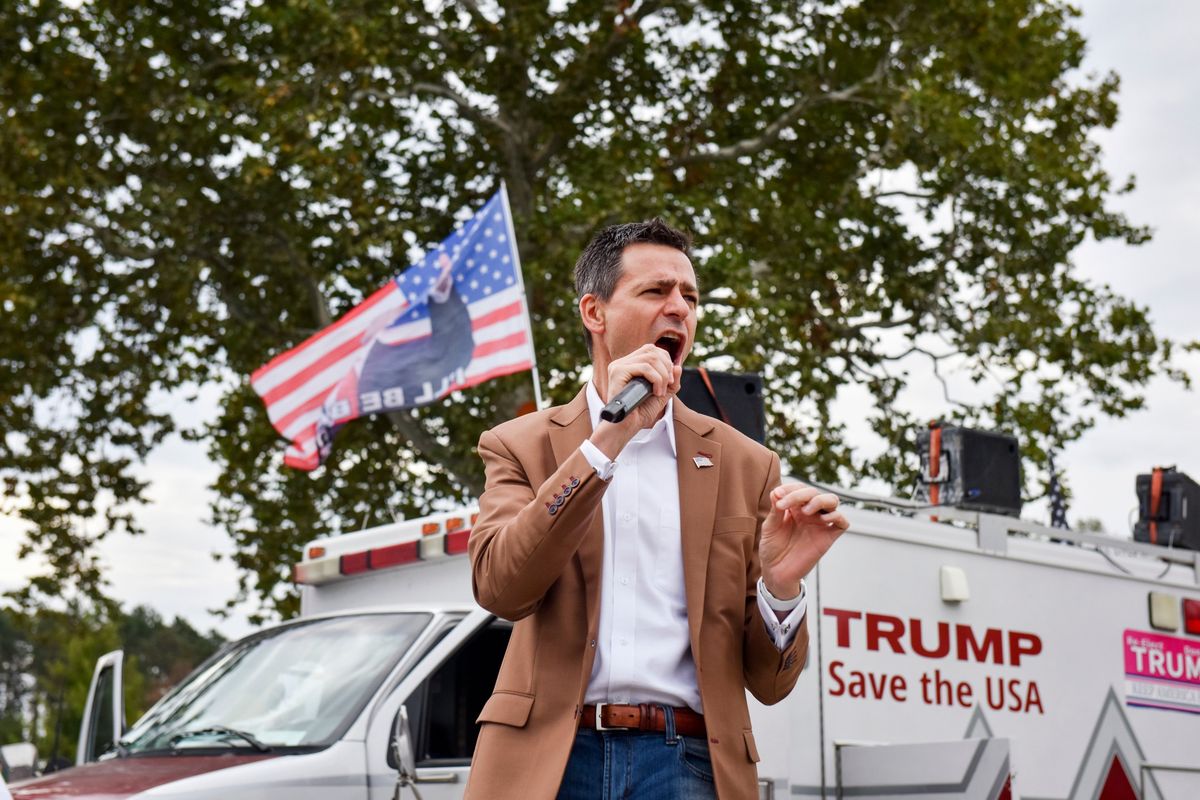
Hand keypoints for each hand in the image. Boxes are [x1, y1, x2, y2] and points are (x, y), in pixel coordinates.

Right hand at [591, 344, 681, 456]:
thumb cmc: (639, 413)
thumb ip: (671, 382)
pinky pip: (644, 367)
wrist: (625, 427)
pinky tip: (655, 392)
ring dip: (663, 376)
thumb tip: (678, 366)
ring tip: (660, 392)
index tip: (671, 380)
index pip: (652, 349)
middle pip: (652, 350)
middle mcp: (622, 362)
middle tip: (669, 385)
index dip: (666, 361)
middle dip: (667, 367)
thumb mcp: (661, 395)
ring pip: (650, 358)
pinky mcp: (617, 372)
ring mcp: (618, 366)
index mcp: (630, 364)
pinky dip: (656, 379)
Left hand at [759, 483, 848, 598]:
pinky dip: (837, 516)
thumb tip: (776, 491)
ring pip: (832, 501)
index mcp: (795, 507)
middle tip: (784, 505)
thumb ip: (775, 510)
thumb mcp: (770, 527)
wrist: (776, 572)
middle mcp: (809, 512)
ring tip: (805, 510)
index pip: (799, 488)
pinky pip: (842, 522)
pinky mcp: (828, 537)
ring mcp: (820, 524)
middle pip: (814, 492)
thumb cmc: (772, 548)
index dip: (789, 488)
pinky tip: (823, 519)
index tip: (777, 496)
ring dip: (820, 500)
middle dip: (799, 494)